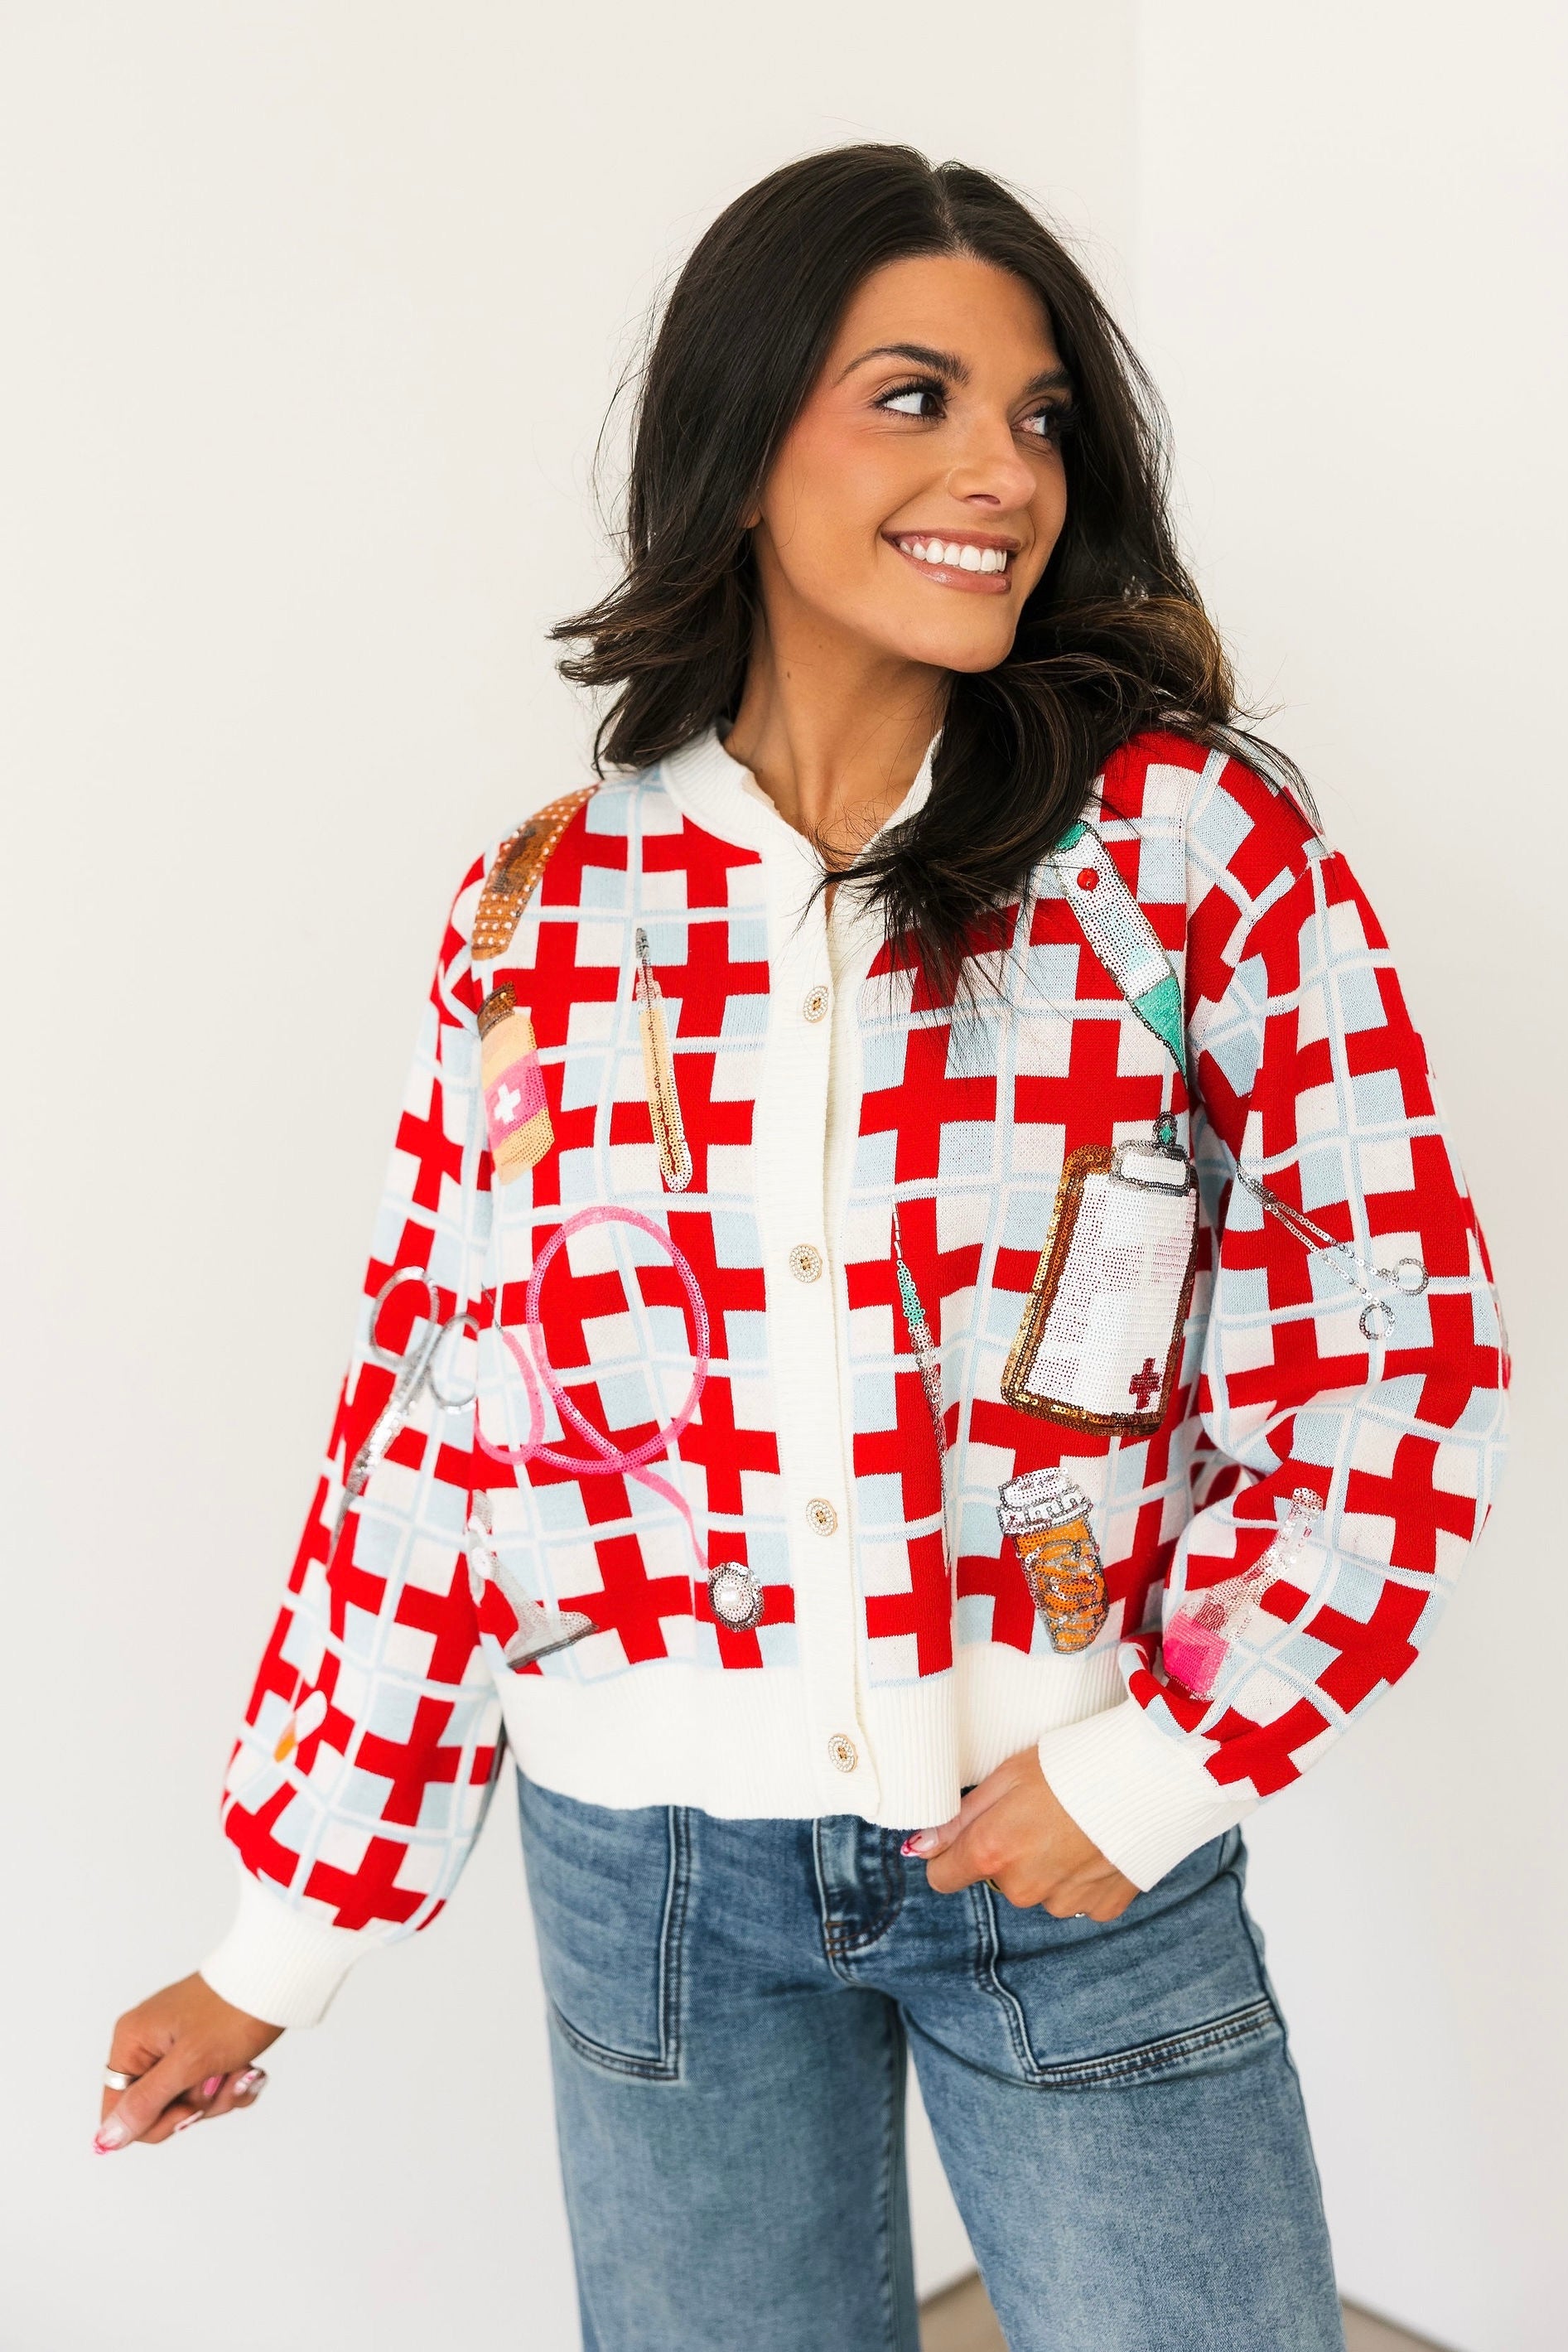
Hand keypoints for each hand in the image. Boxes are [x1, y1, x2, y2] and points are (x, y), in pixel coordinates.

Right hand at [96, 1973, 283, 2151]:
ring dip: (221, 2094)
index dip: (154, 2122)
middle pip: (159, 2108)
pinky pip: (210, 2087)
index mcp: (133, 2040)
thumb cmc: (233, 2012)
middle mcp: (149, 2043)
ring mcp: (178, 2045)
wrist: (280, 1978)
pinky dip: (233, 2084)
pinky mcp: (205, 2047)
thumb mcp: (188, 2064)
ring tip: (242, 2069)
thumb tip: (106, 2137)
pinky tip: (250, 2068)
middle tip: (219, 2080)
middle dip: (198, 2104)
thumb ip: (146, 2102)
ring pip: (189, 2101)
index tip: (189, 2111)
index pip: (119, 2110)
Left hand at [905, 1747, 1139, 1921]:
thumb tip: (919, 1847)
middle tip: (1039, 1812)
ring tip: (1074, 1824)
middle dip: (1009, 1852)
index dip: (952, 1853)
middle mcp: (1023, 1889)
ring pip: (1039, 1890)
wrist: (1149, 1775)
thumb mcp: (1006, 1776)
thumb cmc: (1072, 1763)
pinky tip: (1097, 1842)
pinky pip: (1077, 1898)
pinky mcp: (1101, 1908)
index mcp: (991, 1853)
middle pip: (997, 1879)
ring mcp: (1064, 1902)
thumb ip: (959, 1818)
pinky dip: (1083, 1876)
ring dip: (1048, 1865)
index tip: (970, 1834)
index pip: (943, 1878)